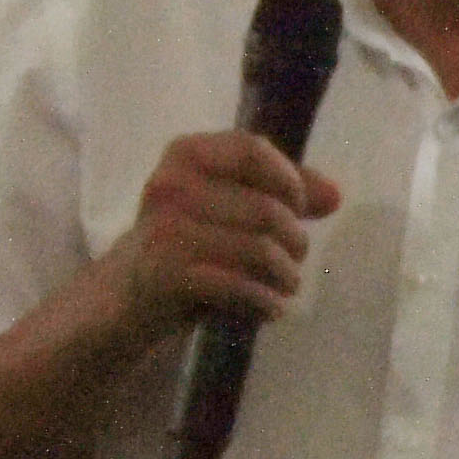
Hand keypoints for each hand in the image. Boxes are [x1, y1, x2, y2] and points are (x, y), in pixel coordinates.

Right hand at [107, 130, 345, 348]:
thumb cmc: (187, 245)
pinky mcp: (168, 275)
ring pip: (260, 249)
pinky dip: (266, 303)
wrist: (122, 296)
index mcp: (186, 154)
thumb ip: (279, 194)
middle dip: (295, 243)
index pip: (252, 149)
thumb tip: (335, 195)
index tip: (298, 210)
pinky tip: (270, 309)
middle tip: (293, 263)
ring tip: (284, 288)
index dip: (289, 181)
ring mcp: (167, 230)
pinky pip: (241, 285)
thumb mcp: (228, 209)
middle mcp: (171, 185)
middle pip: (267, 209)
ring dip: (286, 277)